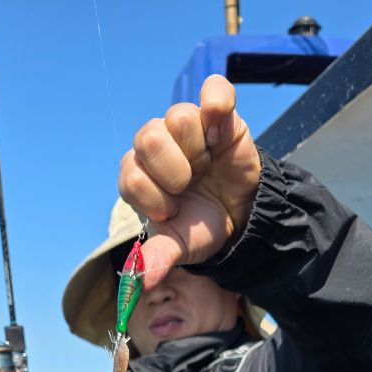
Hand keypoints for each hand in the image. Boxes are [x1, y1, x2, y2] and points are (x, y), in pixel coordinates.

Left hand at [119, 75, 260, 289]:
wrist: (240, 218)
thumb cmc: (201, 227)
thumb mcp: (181, 247)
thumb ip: (159, 258)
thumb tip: (141, 282)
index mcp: (137, 175)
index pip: (131, 176)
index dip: (156, 198)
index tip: (173, 210)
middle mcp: (155, 145)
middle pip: (149, 138)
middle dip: (175, 172)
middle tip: (190, 185)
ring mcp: (186, 127)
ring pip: (179, 117)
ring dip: (198, 151)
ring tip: (208, 167)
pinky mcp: (217, 113)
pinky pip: (213, 89)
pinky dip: (218, 103)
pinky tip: (220, 133)